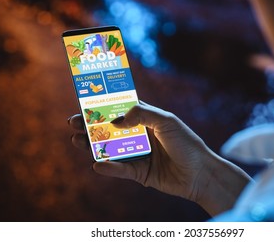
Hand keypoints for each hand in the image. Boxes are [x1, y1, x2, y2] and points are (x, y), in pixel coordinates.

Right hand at [68, 101, 251, 215]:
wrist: (200, 173)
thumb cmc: (186, 143)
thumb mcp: (166, 121)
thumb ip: (141, 114)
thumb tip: (115, 121)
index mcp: (146, 119)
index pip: (120, 109)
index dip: (103, 105)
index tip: (85, 101)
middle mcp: (139, 135)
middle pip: (109, 129)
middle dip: (90, 126)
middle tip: (73, 123)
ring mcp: (137, 154)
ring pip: (110, 149)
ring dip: (93, 145)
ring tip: (76, 140)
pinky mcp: (139, 173)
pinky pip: (120, 169)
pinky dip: (109, 167)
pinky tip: (97, 164)